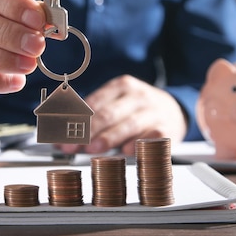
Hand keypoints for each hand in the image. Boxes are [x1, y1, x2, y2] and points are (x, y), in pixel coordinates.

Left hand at [59, 75, 186, 154]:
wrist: (174, 110)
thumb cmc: (137, 109)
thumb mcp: (117, 102)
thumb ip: (93, 115)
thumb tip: (63, 133)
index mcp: (121, 86)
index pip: (94, 103)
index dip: (75, 119)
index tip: (61, 133)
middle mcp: (138, 96)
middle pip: (109, 113)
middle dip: (87, 131)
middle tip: (73, 143)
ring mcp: (153, 111)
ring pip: (128, 124)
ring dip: (108, 138)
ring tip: (93, 148)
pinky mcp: (167, 128)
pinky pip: (151, 136)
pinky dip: (138, 143)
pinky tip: (126, 150)